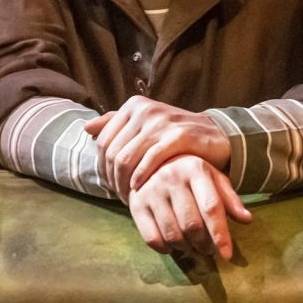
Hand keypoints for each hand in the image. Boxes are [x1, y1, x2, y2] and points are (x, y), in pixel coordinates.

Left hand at [83, 96, 231, 195]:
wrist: (215, 135)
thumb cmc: (175, 134)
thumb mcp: (146, 125)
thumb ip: (116, 123)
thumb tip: (86, 128)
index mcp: (134, 106)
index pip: (104, 140)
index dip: (102, 166)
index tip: (109, 184)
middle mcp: (145, 110)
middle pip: (112, 152)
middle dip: (112, 178)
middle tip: (119, 195)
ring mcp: (161, 122)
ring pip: (126, 158)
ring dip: (123, 183)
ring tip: (128, 196)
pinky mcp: (178, 135)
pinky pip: (150, 161)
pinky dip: (141, 178)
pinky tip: (140, 188)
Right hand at [124, 154, 251, 259]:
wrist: (150, 163)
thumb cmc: (189, 174)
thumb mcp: (212, 179)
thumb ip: (229, 199)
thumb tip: (247, 219)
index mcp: (195, 169)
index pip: (211, 207)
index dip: (220, 234)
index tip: (227, 255)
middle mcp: (171, 177)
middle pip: (192, 225)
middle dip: (204, 244)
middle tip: (208, 249)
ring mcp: (151, 191)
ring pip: (173, 234)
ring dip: (186, 248)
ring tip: (193, 246)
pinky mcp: (136, 205)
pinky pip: (152, 238)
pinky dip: (165, 249)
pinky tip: (172, 245)